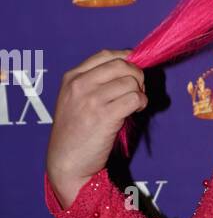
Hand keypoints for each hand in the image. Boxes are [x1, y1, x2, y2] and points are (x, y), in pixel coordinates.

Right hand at [45, 48, 146, 208]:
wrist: (66, 162)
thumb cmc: (75, 133)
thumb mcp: (74, 100)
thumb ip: (94, 83)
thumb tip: (130, 71)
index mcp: (71, 77)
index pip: (106, 55)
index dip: (127, 59)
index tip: (134, 71)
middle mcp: (79, 84)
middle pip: (121, 65)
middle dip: (137, 76)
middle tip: (138, 91)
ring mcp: (91, 99)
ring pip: (131, 81)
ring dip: (140, 92)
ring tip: (135, 104)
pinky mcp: (104, 116)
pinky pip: (134, 98)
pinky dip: (141, 103)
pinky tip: (136, 111)